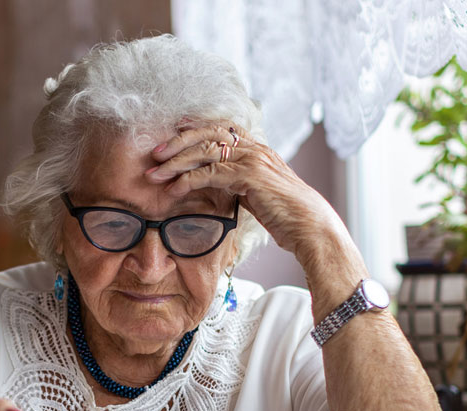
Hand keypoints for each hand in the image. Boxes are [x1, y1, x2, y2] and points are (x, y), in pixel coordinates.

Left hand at [145, 121, 368, 295]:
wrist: (310, 227)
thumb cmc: (287, 216)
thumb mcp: (259, 194)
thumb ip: (240, 183)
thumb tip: (219, 185)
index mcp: (258, 150)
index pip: (222, 127)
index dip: (197, 126)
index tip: (175, 128)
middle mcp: (255, 149)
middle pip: (209, 132)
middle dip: (179, 140)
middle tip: (156, 153)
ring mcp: (254, 160)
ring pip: (206, 150)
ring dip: (176, 161)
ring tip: (156, 173)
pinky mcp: (250, 177)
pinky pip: (210, 173)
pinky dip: (188, 180)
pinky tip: (174, 189)